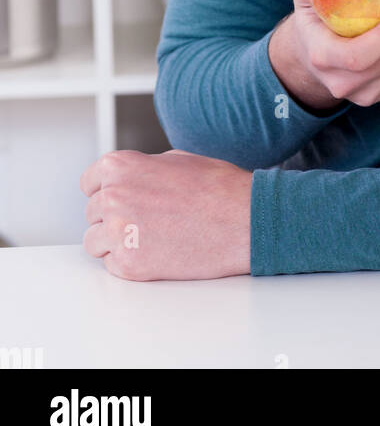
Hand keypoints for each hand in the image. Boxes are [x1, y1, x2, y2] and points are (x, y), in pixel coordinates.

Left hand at [80, 149, 251, 280]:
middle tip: (146, 219)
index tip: (120, 200)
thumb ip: (141, 170)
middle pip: (93, 214)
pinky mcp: (130, 265)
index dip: (107, 191)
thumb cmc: (217, 187)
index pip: (90, 183)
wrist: (243, 220)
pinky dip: (130, 261)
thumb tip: (126, 182)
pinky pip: (112, 265)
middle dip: (114, 217)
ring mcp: (119, 233)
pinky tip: (157, 251)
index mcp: (120, 166)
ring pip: (95, 242)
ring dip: (115, 242)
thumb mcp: (175, 159)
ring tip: (148, 237)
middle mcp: (113, 197)